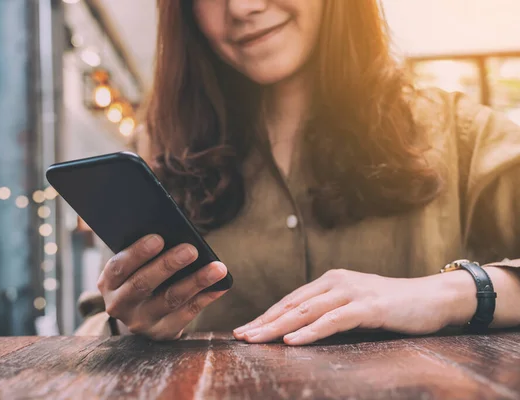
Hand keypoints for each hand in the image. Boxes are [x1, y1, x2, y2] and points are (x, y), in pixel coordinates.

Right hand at [98, 234, 227, 340]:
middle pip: (144, 284)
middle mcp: (120, 305)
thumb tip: (176, 233)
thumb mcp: (133, 266)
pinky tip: (220, 285)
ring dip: (196, 281)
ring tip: (217, 267)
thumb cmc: (141, 274)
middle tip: (191, 249)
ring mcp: (141, 323)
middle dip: (168, 265)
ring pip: (170, 300)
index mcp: (109, 283)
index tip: (159, 238)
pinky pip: (187, 314)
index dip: (138, 253)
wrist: (142, 314)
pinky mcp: (162, 333)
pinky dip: (206, 297)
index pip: (119, 267)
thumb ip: (144, 252)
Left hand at [233, 268, 475, 344]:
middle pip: (292, 304)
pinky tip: (293, 340)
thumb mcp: (355, 305)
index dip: (266, 315)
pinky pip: (333, 320)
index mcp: (329, 281)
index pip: (290, 300)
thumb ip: (330, 310)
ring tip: (256, 339)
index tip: (245, 330)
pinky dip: (311, 331)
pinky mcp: (368, 306)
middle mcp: (336, 282)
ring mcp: (352, 292)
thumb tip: (301, 327)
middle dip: (264, 322)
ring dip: (279, 327)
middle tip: (240, 336)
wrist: (433, 298)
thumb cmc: (393, 306)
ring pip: (306, 311)